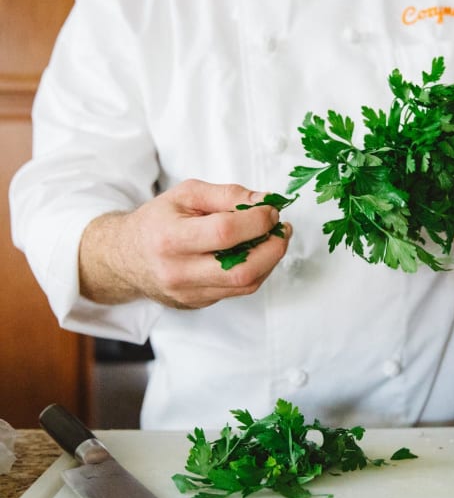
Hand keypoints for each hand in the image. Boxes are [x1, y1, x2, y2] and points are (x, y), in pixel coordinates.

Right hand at [79, 179, 291, 308]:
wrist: (125, 257)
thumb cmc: (157, 221)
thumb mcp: (186, 194)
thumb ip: (227, 194)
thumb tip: (264, 202)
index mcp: (170, 238)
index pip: (225, 233)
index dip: (257, 221)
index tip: (271, 210)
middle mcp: (178, 271)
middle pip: (242, 269)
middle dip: (273, 248)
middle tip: (282, 229)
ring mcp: (189, 292)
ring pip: (245, 284)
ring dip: (270, 260)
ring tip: (273, 238)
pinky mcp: (199, 303)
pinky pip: (238, 290)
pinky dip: (256, 270)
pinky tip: (255, 252)